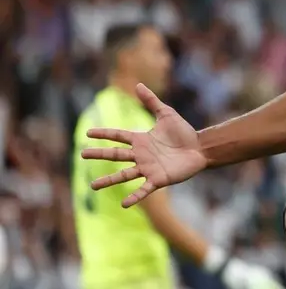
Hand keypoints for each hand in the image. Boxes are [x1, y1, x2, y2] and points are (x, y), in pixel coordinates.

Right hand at [82, 83, 205, 207]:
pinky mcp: (158, 179)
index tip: (87, 133)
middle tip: (82, 154)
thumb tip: (138, 84)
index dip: (103, 134)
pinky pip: (143, 189)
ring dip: (109, 181)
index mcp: (141, 139)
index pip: (117, 136)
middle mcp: (140, 155)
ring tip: (92, 186)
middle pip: (115, 155)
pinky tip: (124, 204)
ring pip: (124, 174)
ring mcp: (148, 168)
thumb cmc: (184, 132)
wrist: (200, 148)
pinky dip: (134, 196)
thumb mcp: (166, 114)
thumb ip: (151, 101)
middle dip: (99, 154)